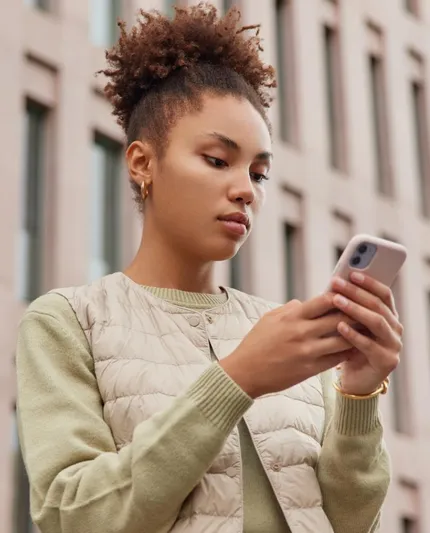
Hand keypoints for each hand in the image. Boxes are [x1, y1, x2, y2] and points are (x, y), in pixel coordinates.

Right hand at [220, 294, 353, 398]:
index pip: (325, 300)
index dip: (341, 295)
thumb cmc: (255, 344)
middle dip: (355, 313)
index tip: (350, 294)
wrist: (245, 373)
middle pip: (339, 318)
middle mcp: (302, 332)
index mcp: (292, 317)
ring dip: (356, 334)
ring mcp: (307, 351)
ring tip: (366, 330)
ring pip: (343, 339)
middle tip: (367, 311)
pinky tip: (356, 348)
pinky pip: (337, 358)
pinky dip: (348, 352)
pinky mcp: (310, 369)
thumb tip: (305, 302)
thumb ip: (289, 309)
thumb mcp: (269, 319)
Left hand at [331, 273, 402, 394]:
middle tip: (337, 283)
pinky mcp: (386, 362)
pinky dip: (354, 335)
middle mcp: (395, 329)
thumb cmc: (349, 347)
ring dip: (355, 309)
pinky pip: (369, 345)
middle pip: (378, 305)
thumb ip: (348, 307)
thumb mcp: (350, 324)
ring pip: (377, 322)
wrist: (354, 380)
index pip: (384, 294)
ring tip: (337, 300)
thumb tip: (334, 283)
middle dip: (356, 292)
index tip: (351, 272)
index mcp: (389, 316)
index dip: (369, 282)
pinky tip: (339, 326)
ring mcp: (393, 346)